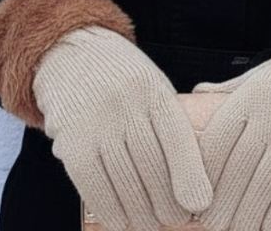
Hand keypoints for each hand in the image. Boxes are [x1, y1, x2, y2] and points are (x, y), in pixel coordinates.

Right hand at [32, 26, 212, 230]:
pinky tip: (122, 220)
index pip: (176, 137)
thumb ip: (171, 124)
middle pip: (151, 165)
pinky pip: (93, 185)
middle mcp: (124, 104)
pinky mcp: (70, 141)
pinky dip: (111, 209)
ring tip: (151, 223)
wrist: (72, 56)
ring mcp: (95, 122)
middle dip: (167, 202)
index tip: (200, 204)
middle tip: (175, 218)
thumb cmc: (124, 81)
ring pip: (124, 180)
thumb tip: (193, 182)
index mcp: (152, 90)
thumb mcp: (153, 87)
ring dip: (141, 213)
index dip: (190, 175)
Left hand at [191, 37, 270, 230]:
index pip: (215, 145)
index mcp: (251, 96)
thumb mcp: (261, 76)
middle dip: (219, 208)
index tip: (196, 198)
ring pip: (258, 194)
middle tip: (212, 225)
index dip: (202, 178)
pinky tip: (265, 228)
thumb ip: (230, 91)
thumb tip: (197, 91)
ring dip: (244, 222)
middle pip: (233, 175)